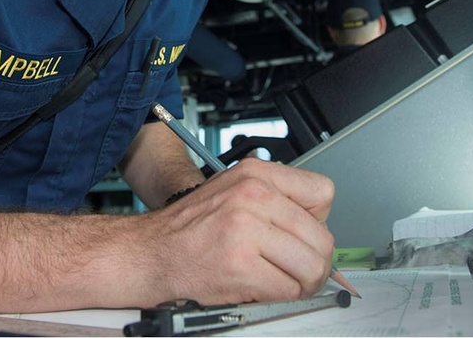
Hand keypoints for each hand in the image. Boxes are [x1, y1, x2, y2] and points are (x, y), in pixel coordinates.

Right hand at [137, 158, 335, 304]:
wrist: (149, 252)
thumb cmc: (189, 228)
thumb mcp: (233, 192)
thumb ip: (275, 201)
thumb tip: (318, 230)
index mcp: (255, 174)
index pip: (323, 193)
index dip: (319, 220)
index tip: (306, 235)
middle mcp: (252, 195)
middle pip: (322, 237)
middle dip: (316, 262)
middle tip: (300, 270)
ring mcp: (245, 230)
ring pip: (311, 267)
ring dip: (303, 284)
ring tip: (284, 282)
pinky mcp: (239, 265)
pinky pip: (289, 290)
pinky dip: (281, 297)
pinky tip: (262, 289)